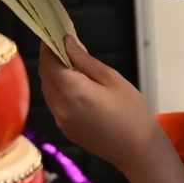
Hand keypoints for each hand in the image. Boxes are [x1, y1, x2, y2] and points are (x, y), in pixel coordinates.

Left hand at [38, 37, 162, 173]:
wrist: (137, 151)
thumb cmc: (132, 112)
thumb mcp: (112, 79)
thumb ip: (85, 60)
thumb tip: (67, 43)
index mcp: (73, 92)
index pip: (49, 62)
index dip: (48, 45)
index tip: (52, 31)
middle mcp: (61, 107)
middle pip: (45, 75)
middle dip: (50, 57)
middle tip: (62, 43)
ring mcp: (61, 120)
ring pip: (48, 89)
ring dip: (53, 73)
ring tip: (70, 62)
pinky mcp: (65, 129)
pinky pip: (54, 103)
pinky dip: (58, 89)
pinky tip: (74, 84)